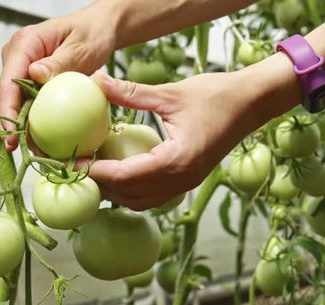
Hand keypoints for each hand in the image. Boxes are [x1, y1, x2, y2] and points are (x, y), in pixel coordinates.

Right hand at [0, 5, 115, 150]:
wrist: (98, 29)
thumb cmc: (91, 33)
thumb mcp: (80, 46)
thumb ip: (58, 61)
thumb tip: (35, 75)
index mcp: (24, 44)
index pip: (8, 80)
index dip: (6, 108)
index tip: (11, 132)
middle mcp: (17, 57)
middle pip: (8, 96)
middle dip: (11, 124)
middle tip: (17, 149)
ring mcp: (23, 70)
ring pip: (16, 103)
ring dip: (22, 127)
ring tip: (32, 152)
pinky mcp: (32, 81)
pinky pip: (30, 103)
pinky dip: (35, 121)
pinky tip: (42, 142)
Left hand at [88, 71, 265, 210]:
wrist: (253, 104)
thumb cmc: (217, 95)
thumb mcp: (170, 93)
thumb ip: (131, 93)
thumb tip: (96, 82)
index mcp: (177, 161)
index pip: (125, 176)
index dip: (95, 172)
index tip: (71, 163)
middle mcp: (181, 181)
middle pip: (129, 196)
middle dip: (99, 186)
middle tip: (72, 170)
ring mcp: (186, 184)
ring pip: (140, 201)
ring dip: (114, 191)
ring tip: (90, 173)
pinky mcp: (188, 181)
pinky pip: (152, 196)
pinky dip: (130, 189)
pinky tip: (116, 172)